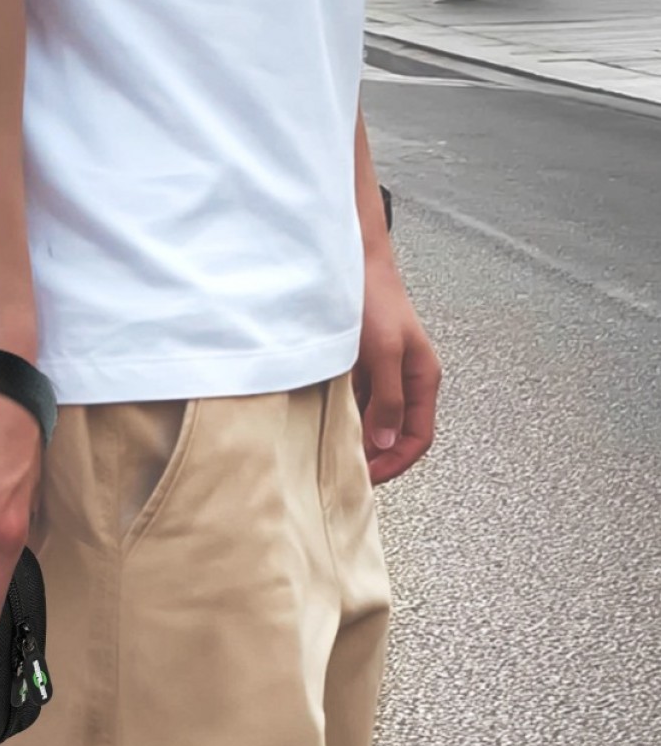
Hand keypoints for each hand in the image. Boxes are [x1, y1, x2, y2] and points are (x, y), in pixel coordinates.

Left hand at [353, 256, 440, 485]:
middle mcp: (405, 383)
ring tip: (332, 458)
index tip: (369, 480)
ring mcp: (382, 378)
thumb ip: (388, 399)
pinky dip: (344, 424)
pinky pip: (356, 408)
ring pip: (374, 424)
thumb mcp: (384, 353)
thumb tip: (387, 442)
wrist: (352, 265)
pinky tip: (324, 431)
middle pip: (395, 436)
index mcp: (422, 380)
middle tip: (346, 476)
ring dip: (357, 443)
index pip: (418, 438)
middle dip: (375, 459)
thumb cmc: (374, 300)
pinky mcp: (361, 372)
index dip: (396, 464)